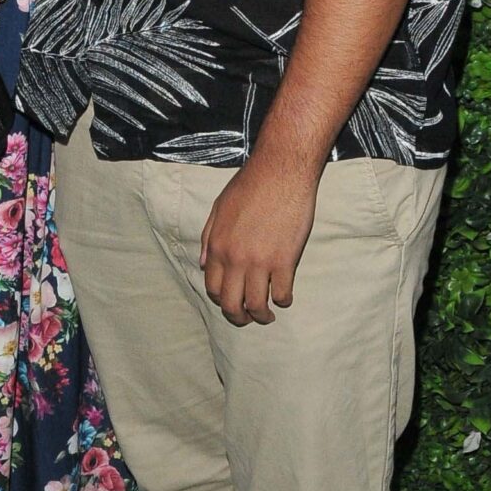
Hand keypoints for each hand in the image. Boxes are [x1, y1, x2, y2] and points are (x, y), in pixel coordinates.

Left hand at [199, 150, 319, 326]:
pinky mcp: (285, 260)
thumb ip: (210, 238)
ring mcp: (260, 262)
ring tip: (268, 315)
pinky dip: (283, 300)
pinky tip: (284, 297)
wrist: (280, 172)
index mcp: (218, 246)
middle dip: (239, 317)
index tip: (232, 301)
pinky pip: (282, 293)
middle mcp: (235, 259)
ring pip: (257, 305)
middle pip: (232, 304)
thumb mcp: (219, 208)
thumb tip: (205, 265)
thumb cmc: (250, 185)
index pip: (213, 288)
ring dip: (262, 316)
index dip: (222, 300)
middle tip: (248, 318)